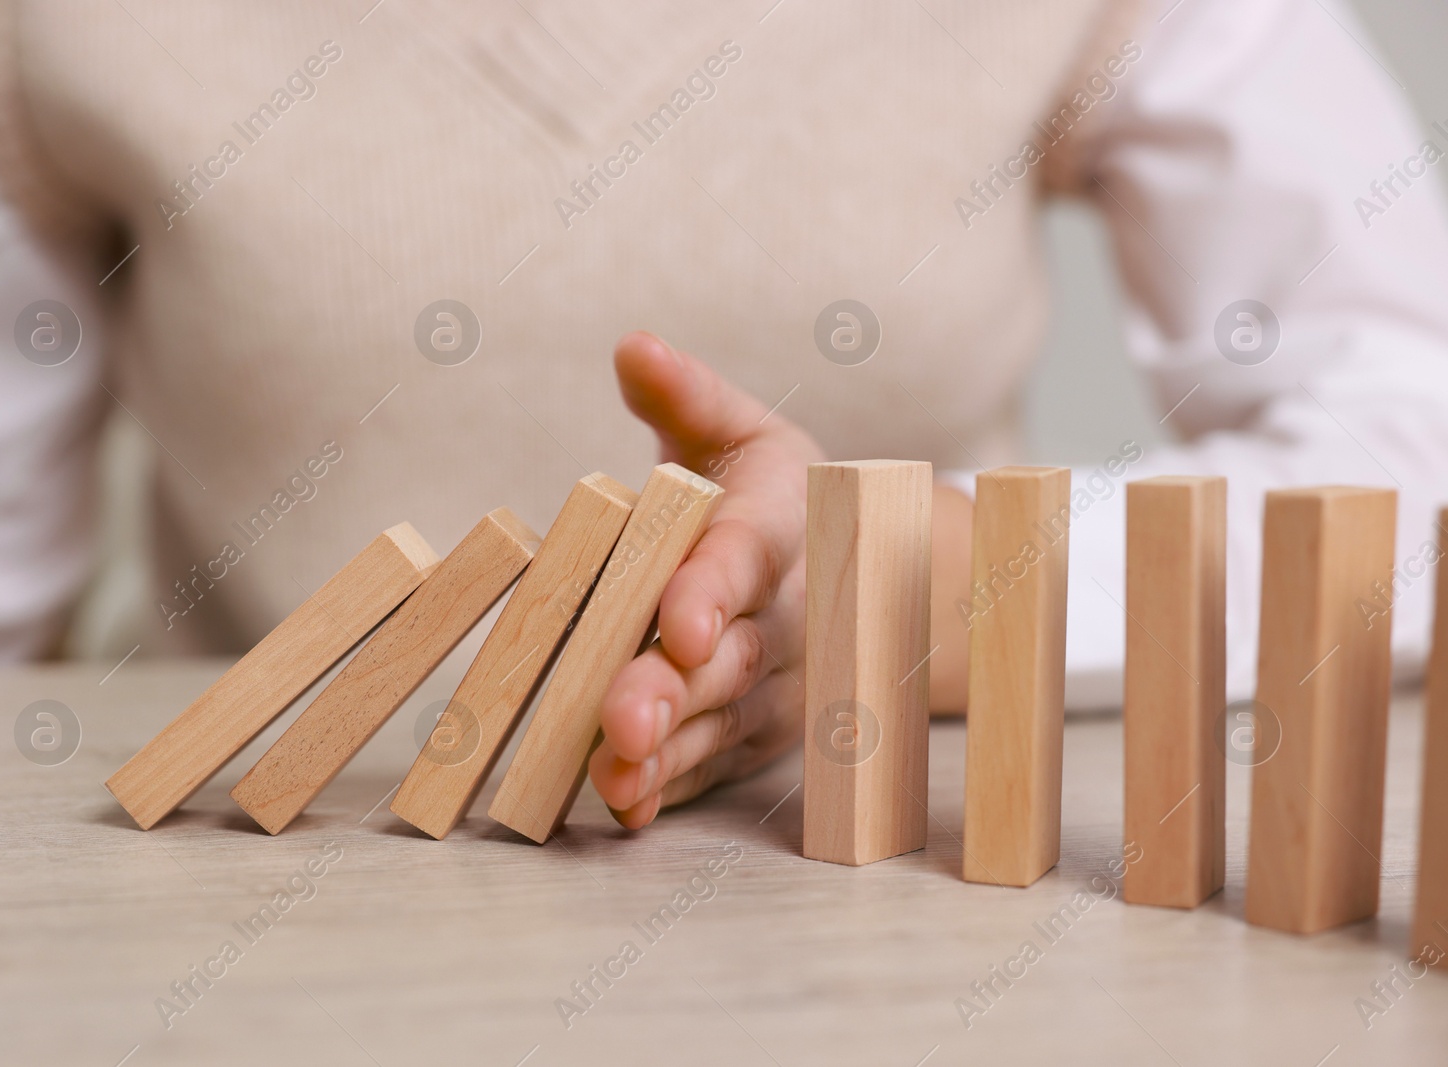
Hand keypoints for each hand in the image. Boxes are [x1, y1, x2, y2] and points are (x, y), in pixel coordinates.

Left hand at [589, 332, 821, 827]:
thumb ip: (687, 396)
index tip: (680, 623)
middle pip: (731, 655)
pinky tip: (621, 804)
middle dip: (675, 689)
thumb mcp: (740, 430)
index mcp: (783, 523)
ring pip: (721, 719)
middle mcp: (791, 612)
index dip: (714, 590)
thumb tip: (630, 347)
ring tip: (609, 773)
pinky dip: (671, 785)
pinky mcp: (759, 731)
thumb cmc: (773, 491)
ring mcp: (779, 681)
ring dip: (667, 751)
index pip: (748, 556)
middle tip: (622, 720)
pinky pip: (715, 761)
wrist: (858, 575)